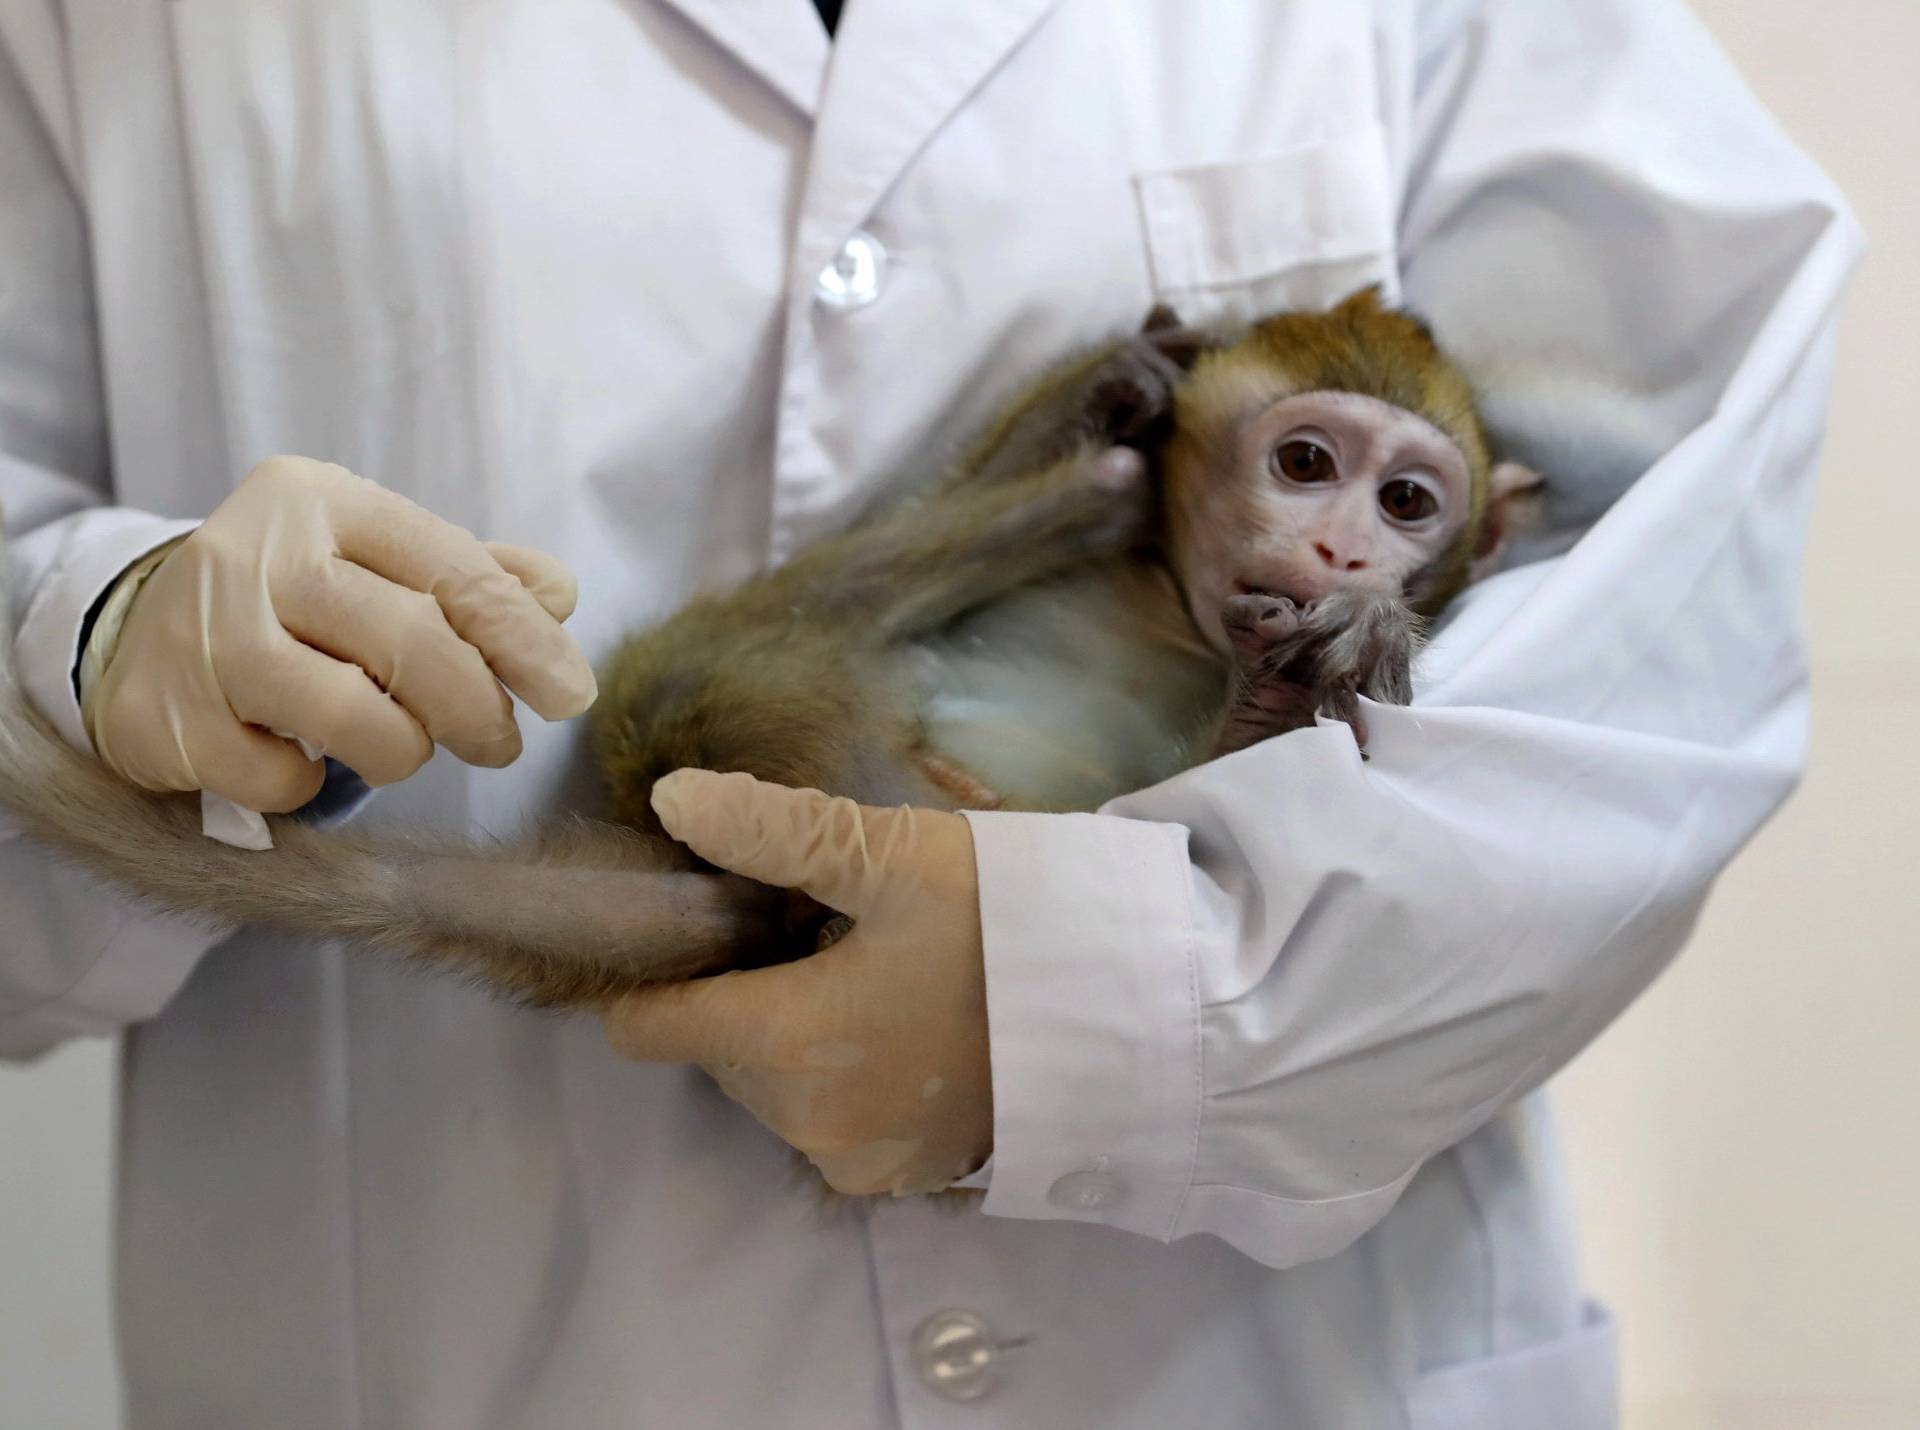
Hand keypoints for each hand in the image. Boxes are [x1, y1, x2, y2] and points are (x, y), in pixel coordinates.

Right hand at [86, 456, 597, 811]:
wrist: (135, 636)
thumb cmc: (291, 602)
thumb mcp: (378, 563)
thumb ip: (471, 577)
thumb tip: (558, 594)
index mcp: (323, 500)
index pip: (453, 569)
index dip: (524, 639)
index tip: (570, 695)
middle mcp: (255, 554)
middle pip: (412, 642)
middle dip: (477, 709)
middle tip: (499, 745)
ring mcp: (202, 635)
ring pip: (353, 716)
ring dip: (402, 751)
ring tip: (400, 747)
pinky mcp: (165, 717)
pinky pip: (280, 778)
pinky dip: (310, 784)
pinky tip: (298, 755)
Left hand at [602, 769, 992, 1196]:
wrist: (1138, 1017)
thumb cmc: (1011, 925)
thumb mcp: (895, 856)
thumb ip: (773, 830)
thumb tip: (671, 802)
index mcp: (780, 1044)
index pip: (647, 1025)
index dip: (660, 968)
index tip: (709, 918)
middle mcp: (800, 1123)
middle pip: (715, 1048)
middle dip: (747, 986)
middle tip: (823, 926)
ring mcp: (854, 1160)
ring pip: (771, 1083)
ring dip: (794, 1028)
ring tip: (873, 967)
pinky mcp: (902, 1179)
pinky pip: (828, 1117)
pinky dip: (842, 1071)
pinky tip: (904, 1021)